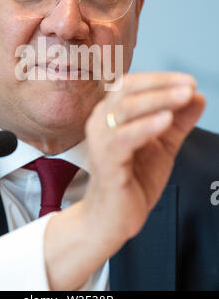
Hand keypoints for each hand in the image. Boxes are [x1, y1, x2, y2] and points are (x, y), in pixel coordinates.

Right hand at [45, 72, 204, 289]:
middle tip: (189, 86)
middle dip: (161, 85)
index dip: (162, 79)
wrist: (112, 219)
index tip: (189, 81)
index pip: (134, 84)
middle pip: (127, 90)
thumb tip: (198, 97)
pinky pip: (123, 139)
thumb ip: (179, 122)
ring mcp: (100, 140)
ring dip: (156, 100)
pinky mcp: (104, 161)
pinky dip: (145, 127)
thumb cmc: (132, 179)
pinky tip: (165, 120)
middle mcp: (101, 121)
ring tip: (183, 97)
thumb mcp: (163, 145)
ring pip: (124, 109)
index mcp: (112, 114)